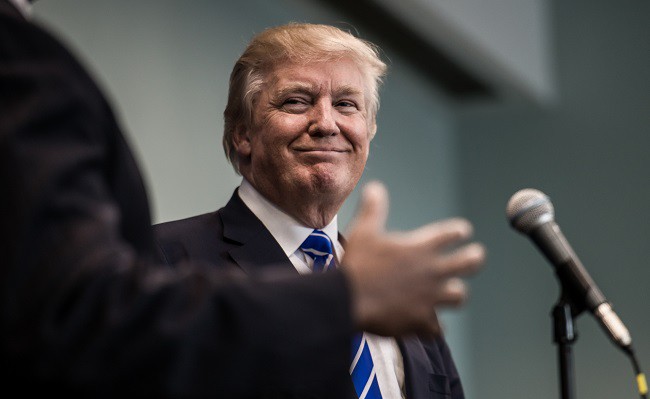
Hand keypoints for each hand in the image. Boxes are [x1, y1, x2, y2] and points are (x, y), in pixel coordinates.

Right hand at [341, 181, 484, 336]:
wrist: (347, 301)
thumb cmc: (356, 264)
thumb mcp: (363, 231)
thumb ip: (373, 208)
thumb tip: (375, 187)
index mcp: (421, 247)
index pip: (452, 233)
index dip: (460, 231)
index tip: (463, 231)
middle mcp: (432, 271)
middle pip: (470, 262)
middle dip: (474, 257)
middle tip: (475, 256)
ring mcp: (430, 297)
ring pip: (459, 295)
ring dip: (455, 293)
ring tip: (453, 292)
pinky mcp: (421, 321)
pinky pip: (438, 328)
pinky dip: (435, 326)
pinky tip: (432, 325)